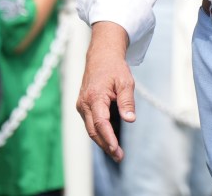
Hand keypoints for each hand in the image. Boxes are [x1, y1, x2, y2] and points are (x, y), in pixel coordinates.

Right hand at [76, 22, 134, 161]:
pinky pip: (90, 123)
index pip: (101, 123)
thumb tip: (130, 119)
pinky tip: (109, 140)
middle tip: (119, 157)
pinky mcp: (83, 106)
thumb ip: (127, 101)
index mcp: (95, 96)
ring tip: (116, 153)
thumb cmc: (114, 68)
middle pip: (94, 130)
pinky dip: (99, 133)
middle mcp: (84, 102)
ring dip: (102, 141)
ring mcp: (81, 105)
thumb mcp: (125, 81)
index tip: (116, 149)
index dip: (108, 138)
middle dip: (106, 145)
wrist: (100, 55)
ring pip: (91, 128)